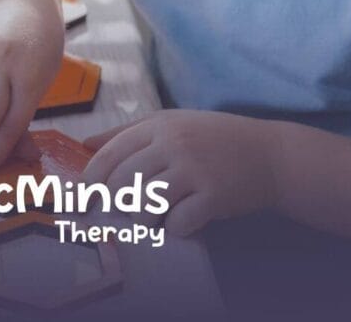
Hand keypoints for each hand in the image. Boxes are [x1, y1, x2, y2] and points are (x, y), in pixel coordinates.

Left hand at [81, 109, 282, 235]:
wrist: (269, 154)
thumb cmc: (212, 138)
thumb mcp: (169, 123)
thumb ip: (126, 133)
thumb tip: (85, 144)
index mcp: (158, 126)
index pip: (109, 154)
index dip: (89, 180)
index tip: (82, 198)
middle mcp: (173, 144)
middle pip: (122, 183)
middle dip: (118, 203)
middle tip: (129, 207)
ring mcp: (194, 169)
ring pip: (145, 205)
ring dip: (145, 217)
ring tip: (157, 213)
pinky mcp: (214, 196)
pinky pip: (178, 223)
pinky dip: (176, 228)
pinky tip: (185, 219)